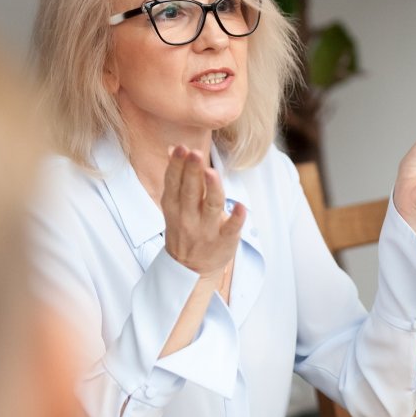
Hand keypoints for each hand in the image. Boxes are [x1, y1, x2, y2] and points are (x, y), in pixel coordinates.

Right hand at [161, 145, 243, 280]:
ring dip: (212, 189)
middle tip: (195, 153)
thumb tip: (174, 148)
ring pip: (210, 206)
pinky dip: (236, 219)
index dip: (177, 165)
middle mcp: (188, 217)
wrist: (190, 268)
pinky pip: (231, 229)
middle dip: (192, 172)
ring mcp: (206, 230)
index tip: (181, 148)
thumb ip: (177, 177)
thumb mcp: (174, 205)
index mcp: (174, 206)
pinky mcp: (224, 241)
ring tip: (211, 173)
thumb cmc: (185, 228)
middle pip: (190, 191)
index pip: (174, 182)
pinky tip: (241, 207)